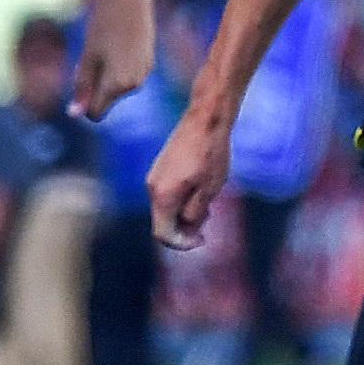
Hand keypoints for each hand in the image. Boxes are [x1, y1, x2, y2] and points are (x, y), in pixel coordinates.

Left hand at [70, 0, 155, 120]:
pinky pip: (128, 76)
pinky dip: (119, 68)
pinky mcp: (149, 63)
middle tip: (89, 58)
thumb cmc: (102, 26)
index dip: (82, 102)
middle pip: (107, 101)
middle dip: (95, 89)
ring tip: (104, 48)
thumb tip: (74, 114)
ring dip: (107, 77)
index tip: (77, 80)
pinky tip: (118, 44)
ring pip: (118, 89)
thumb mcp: (87, 58)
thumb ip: (82, 87)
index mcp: (118, 85)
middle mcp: (135, 84)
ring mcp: (145, 73)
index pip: (95, 113)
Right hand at [146, 109, 231, 249]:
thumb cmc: (211, 154)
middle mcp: (152, 188)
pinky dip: (183, 200)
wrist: (205, 121)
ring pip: (166, 208)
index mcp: (163, 196)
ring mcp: (154, 177)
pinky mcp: (160, 169)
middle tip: (209, 217)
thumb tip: (186, 227)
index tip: (202, 240)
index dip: (181, 243)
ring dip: (186, 213)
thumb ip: (195, 212)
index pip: (162, 234)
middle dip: (185, 228)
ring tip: (209, 203)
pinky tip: (202, 190)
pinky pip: (168, 195)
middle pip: (164, 222)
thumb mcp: (209, 189)